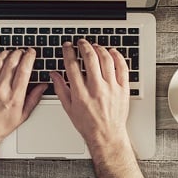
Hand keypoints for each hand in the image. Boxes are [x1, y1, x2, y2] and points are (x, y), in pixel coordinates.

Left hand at [0, 49, 46, 158]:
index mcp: (14, 96)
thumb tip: (43, 86)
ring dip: (6, 53)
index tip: (31, 52)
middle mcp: (1, 89)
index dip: (29, 57)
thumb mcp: (22, 115)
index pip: (24, 70)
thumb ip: (34, 98)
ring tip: (10, 53)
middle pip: (12, 62)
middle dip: (19, 53)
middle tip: (21, 52)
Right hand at [51, 39, 147, 177]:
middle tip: (81, 42)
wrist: (107, 136)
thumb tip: (54, 74)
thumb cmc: (88, 124)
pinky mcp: (123, 89)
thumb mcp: (69, 108)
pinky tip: (111, 52)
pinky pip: (122, 67)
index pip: (72, 65)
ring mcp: (111, 88)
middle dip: (83, 46)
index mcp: (80, 93)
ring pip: (106, 59)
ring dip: (99, 49)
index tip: (68, 46)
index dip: (68, 52)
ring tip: (94, 46)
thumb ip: (60, 88)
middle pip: (90, 58)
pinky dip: (117, 56)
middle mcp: (96, 89)